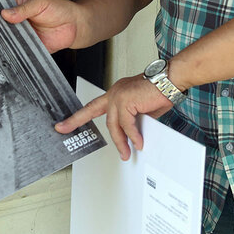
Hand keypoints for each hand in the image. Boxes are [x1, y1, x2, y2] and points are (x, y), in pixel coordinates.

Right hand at [0, 0, 83, 52]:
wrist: (76, 25)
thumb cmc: (60, 9)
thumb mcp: (40, 3)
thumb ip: (23, 9)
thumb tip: (6, 13)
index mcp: (20, 7)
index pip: (3, 10)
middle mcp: (20, 22)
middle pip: (4, 27)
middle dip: (1, 29)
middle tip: (1, 29)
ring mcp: (25, 35)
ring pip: (10, 40)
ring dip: (9, 40)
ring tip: (8, 38)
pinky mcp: (31, 47)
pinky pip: (21, 50)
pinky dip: (19, 51)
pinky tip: (17, 48)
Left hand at [55, 74, 172, 160]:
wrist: (170, 81)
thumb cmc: (159, 92)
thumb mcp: (142, 111)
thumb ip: (132, 120)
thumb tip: (131, 136)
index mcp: (116, 93)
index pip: (94, 106)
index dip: (78, 116)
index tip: (64, 123)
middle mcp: (114, 92)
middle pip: (93, 111)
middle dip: (76, 121)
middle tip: (63, 130)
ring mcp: (118, 95)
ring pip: (113, 124)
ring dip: (120, 141)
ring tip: (126, 153)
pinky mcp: (126, 100)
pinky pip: (127, 125)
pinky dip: (133, 136)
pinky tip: (138, 143)